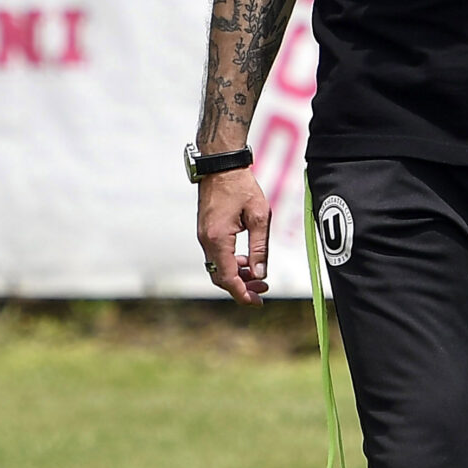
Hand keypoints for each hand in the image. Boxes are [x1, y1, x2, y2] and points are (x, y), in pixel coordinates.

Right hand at [196, 168, 272, 304]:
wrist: (221, 165)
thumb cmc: (242, 187)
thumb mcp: (258, 217)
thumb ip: (260, 248)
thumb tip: (260, 274)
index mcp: (218, 239)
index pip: (228, 278)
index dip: (242, 293)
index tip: (257, 302)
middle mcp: (206, 241)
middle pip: (221, 277)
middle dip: (242, 287)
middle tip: (263, 290)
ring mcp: (204, 236)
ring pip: (218, 268)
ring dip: (237, 275)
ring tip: (259, 275)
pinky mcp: (206, 232)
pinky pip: (216, 256)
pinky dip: (231, 263)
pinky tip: (246, 259)